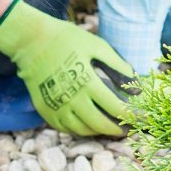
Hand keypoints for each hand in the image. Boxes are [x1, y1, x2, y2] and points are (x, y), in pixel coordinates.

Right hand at [0, 0, 139, 135]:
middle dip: (116, 129)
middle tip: (126, 129)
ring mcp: (56, 107)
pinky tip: (88, 124)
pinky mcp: (45, 110)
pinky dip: (79, 130)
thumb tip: (137, 89)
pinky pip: (65, 128)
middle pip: (100, 124)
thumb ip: (118, 67)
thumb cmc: (67, 40)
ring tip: (108, 126)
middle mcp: (72, 100)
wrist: (31, 41)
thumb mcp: (97, 46)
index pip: (115, 108)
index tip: (140, 118)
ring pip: (82, 130)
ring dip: (98, 131)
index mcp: (87, 83)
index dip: (130, 116)